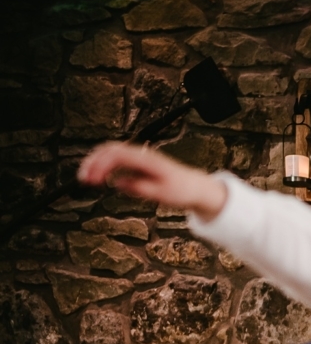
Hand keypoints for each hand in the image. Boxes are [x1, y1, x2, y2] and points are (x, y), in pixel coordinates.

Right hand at [78, 141, 226, 221]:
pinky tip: (98, 178)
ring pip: (111, 152)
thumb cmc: (181, 190)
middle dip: (93, 161)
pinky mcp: (138, 163)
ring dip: (96, 162)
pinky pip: (116, 159)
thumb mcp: (163, 194)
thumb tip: (119, 183)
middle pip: (110, 149)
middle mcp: (142, 154)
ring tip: (86, 178)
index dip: (100, 164)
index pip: (117, 155)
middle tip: (82, 178)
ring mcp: (139, 157)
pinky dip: (104, 165)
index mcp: (147, 160)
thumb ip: (141, 188)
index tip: (91, 179)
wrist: (195, 187)